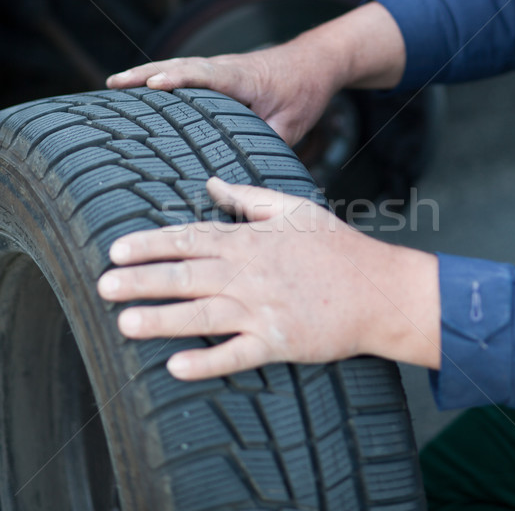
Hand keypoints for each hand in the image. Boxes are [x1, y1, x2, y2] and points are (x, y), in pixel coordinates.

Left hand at [97, 178, 439, 380]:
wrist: (378, 289)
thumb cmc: (336, 246)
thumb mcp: (293, 208)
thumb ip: (248, 195)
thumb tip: (211, 181)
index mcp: (251, 240)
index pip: (191, 239)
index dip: (152, 244)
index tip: (117, 250)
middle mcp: (251, 274)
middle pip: (187, 275)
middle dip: (142, 280)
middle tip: (103, 285)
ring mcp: (264, 309)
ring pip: (203, 314)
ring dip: (162, 320)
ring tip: (124, 323)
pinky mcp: (280, 342)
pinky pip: (237, 353)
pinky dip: (207, 362)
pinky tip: (177, 367)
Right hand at [107, 46, 333, 145]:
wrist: (316, 63)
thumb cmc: (304, 92)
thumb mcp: (292, 125)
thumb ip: (264, 144)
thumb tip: (240, 171)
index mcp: (243, 78)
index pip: (206, 75)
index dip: (178, 79)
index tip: (152, 85)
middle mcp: (227, 67)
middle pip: (181, 65)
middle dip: (145, 74)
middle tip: (113, 84)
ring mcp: (221, 68)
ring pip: (179, 66)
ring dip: (148, 73)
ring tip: (115, 85)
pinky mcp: (220, 74)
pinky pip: (187, 73)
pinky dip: (163, 77)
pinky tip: (145, 90)